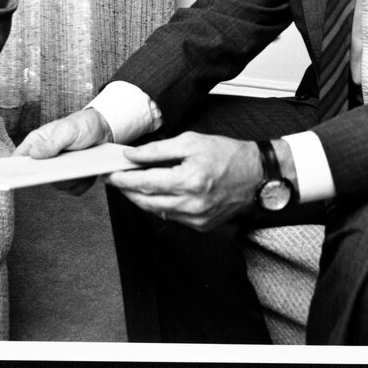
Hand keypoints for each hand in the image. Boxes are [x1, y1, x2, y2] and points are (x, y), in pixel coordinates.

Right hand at [14, 107, 114, 194]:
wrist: (104, 130)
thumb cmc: (81, 124)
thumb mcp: (67, 130)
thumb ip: (51, 143)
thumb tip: (33, 154)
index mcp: (36, 143)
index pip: (18, 159)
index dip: (15, 170)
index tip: (20, 176)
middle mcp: (45, 159)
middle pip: (39, 177)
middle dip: (53, 175)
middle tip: (65, 166)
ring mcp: (58, 170)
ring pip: (57, 186)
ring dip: (71, 179)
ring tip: (81, 162)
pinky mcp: (72, 179)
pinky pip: (73, 190)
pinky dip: (82, 184)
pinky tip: (87, 172)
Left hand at [105, 133, 262, 231]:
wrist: (256, 175)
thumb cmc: (227, 154)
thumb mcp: (191, 142)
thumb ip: (158, 150)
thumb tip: (133, 156)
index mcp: (189, 180)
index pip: (146, 182)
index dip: (124, 179)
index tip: (111, 174)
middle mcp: (192, 204)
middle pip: (147, 201)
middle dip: (127, 190)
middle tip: (115, 179)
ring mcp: (197, 218)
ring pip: (157, 211)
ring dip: (141, 199)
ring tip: (131, 185)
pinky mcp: (201, 226)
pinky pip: (172, 216)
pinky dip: (160, 205)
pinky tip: (156, 193)